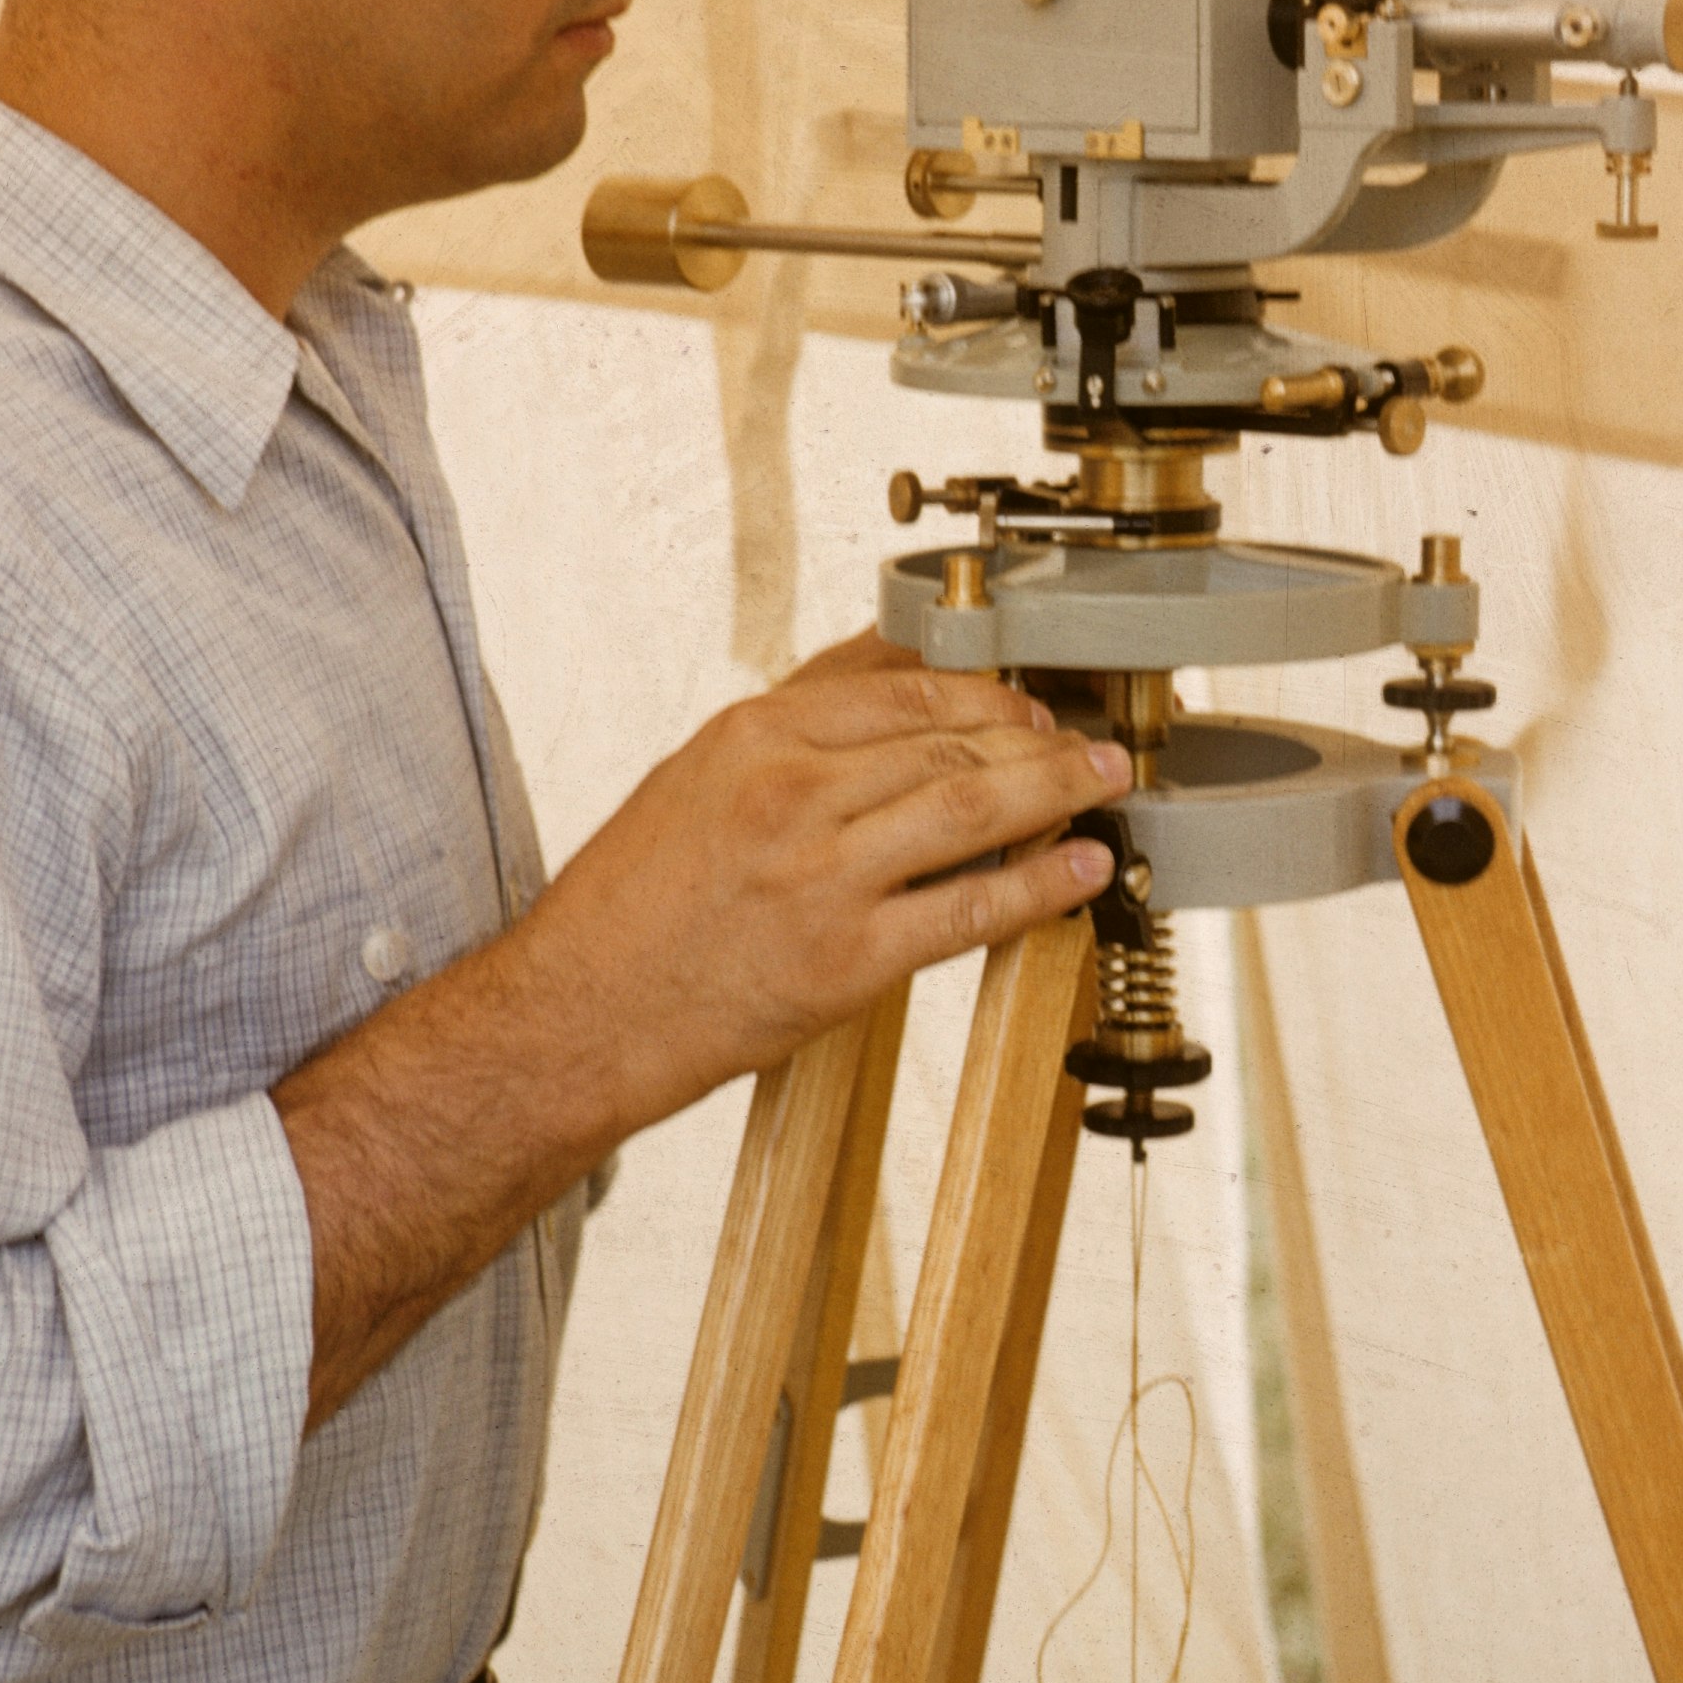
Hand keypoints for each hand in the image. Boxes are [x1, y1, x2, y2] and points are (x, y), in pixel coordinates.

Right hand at [274, 634, 1125, 1423]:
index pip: (902, 687)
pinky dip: (1040, 885)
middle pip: (950, 741)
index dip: (984, 690)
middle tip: (1087, 737)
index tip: (1025, 699)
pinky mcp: (844, 961)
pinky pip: (968, 911)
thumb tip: (884, 669)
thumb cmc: (633, 899)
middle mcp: (791, 790)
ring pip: (973, 810)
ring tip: (1104, 784)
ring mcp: (821, 875)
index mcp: (754, 734)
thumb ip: (793, 721)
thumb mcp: (697, 772)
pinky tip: (1082, 868)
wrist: (578, 1013)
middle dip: (1037, 734)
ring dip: (1056, 791)